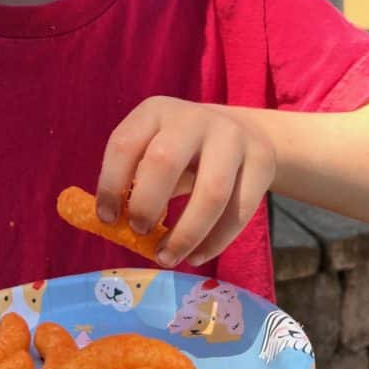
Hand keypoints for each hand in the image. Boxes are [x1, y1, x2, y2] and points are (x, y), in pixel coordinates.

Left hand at [96, 96, 275, 267]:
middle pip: (164, 162)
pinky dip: (215, 241)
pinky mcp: (261, 161)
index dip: (110, 185)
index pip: (123, 144)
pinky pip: (239, 211)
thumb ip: (134, 180)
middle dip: (146, 204)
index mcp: (155, 111)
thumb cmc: (183, 151)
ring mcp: (231, 137)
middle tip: (139, 233)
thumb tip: (114, 226)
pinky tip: (196, 256)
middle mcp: (193, 118)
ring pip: (211, 193)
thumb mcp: (154, 148)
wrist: (244, 131)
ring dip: (185, 234)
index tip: (108, 220)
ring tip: (167, 257)